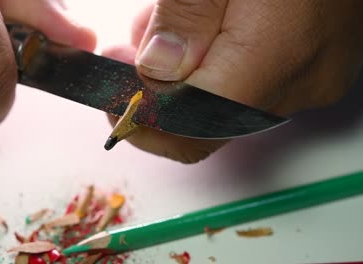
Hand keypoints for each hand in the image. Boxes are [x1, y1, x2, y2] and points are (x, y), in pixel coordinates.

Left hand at [103, 0, 362, 162]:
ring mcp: (312, 75)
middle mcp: (299, 81)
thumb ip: (187, 15)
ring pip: (227, 103)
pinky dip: (216, 68)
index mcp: (275, 53)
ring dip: (183, 78)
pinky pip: (253, 84)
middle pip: (206, 122)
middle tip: (125, 54)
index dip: (145, 122)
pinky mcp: (315, 63)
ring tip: (161, 26)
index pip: (191, 129)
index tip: (113, 95)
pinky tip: (202, 28)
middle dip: (158, 95)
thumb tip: (156, 71)